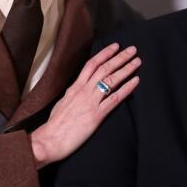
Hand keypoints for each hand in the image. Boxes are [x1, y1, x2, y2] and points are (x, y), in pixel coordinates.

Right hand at [30, 43, 140, 167]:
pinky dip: (126, 89)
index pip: (91, 65)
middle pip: (104, 69)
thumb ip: (73, 94)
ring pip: (111, 80)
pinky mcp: (96, 115)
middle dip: (120, 57)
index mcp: (74, 87)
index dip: (105, 54)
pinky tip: (135, 82)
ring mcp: (90, 102)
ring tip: (137, 62)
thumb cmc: (55, 124)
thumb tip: (80, 88)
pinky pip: (114, 99)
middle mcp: (83, 91)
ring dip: (126, 69)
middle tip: (132, 49)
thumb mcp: (63, 103)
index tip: (115, 46)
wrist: (49, 139)